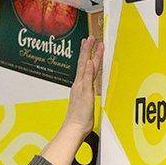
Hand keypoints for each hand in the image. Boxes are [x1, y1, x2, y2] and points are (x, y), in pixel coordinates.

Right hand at [41, 36, 103, 164]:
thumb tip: (88, 92)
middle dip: (88, 49)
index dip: (87, 54)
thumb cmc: (79, 119)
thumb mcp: (85, 104)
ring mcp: (81, 88)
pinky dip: (88, 70)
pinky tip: (89, 61)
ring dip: (89, 54)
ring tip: (92, 42)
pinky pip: (86, 79)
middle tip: (91, 36)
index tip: (89, 43)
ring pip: (86, 67)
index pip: (84, 67)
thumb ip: (86, 95)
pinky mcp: (84, 93)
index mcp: (80, 86)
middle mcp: (79, 84)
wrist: (73, 128)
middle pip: (84, 63)